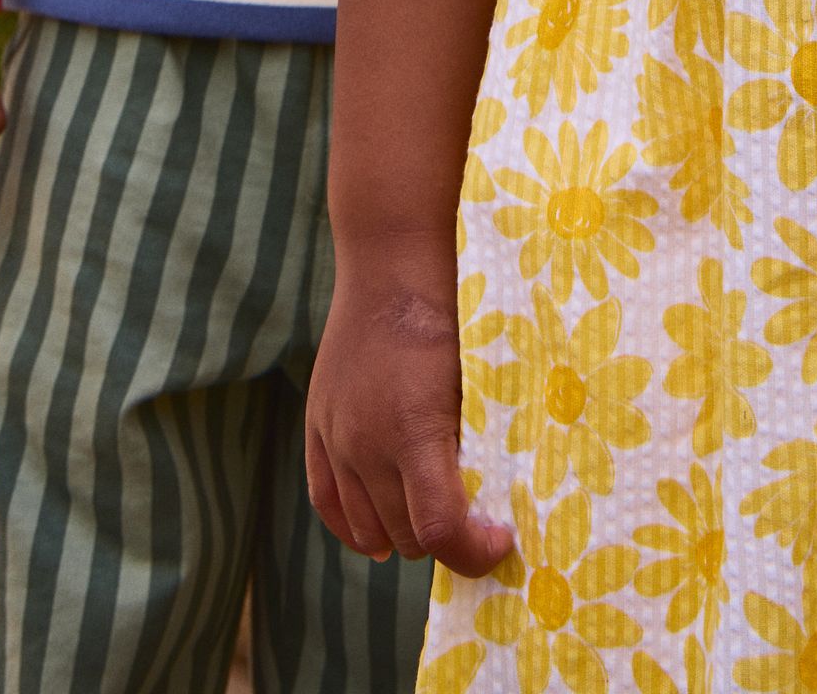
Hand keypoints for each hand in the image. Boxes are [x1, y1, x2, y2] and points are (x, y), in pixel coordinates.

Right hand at [305, 232, 512, 578]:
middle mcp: (365, 444)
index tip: (499, 541)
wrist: (391, 263)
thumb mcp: (478, 380)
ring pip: (366, 527)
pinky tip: (379, 537)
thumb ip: (479, 442)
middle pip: (403, 536)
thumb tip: (496, 498)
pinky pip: (327, 501)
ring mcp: (336, 436)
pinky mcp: (317, 424)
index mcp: (413, 433)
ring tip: (433, 517)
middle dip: (444, 539)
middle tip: (474, 522)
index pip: (438, 531)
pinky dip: (354, 528)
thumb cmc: (452, 313)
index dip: (473, 552)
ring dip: (402, 534)